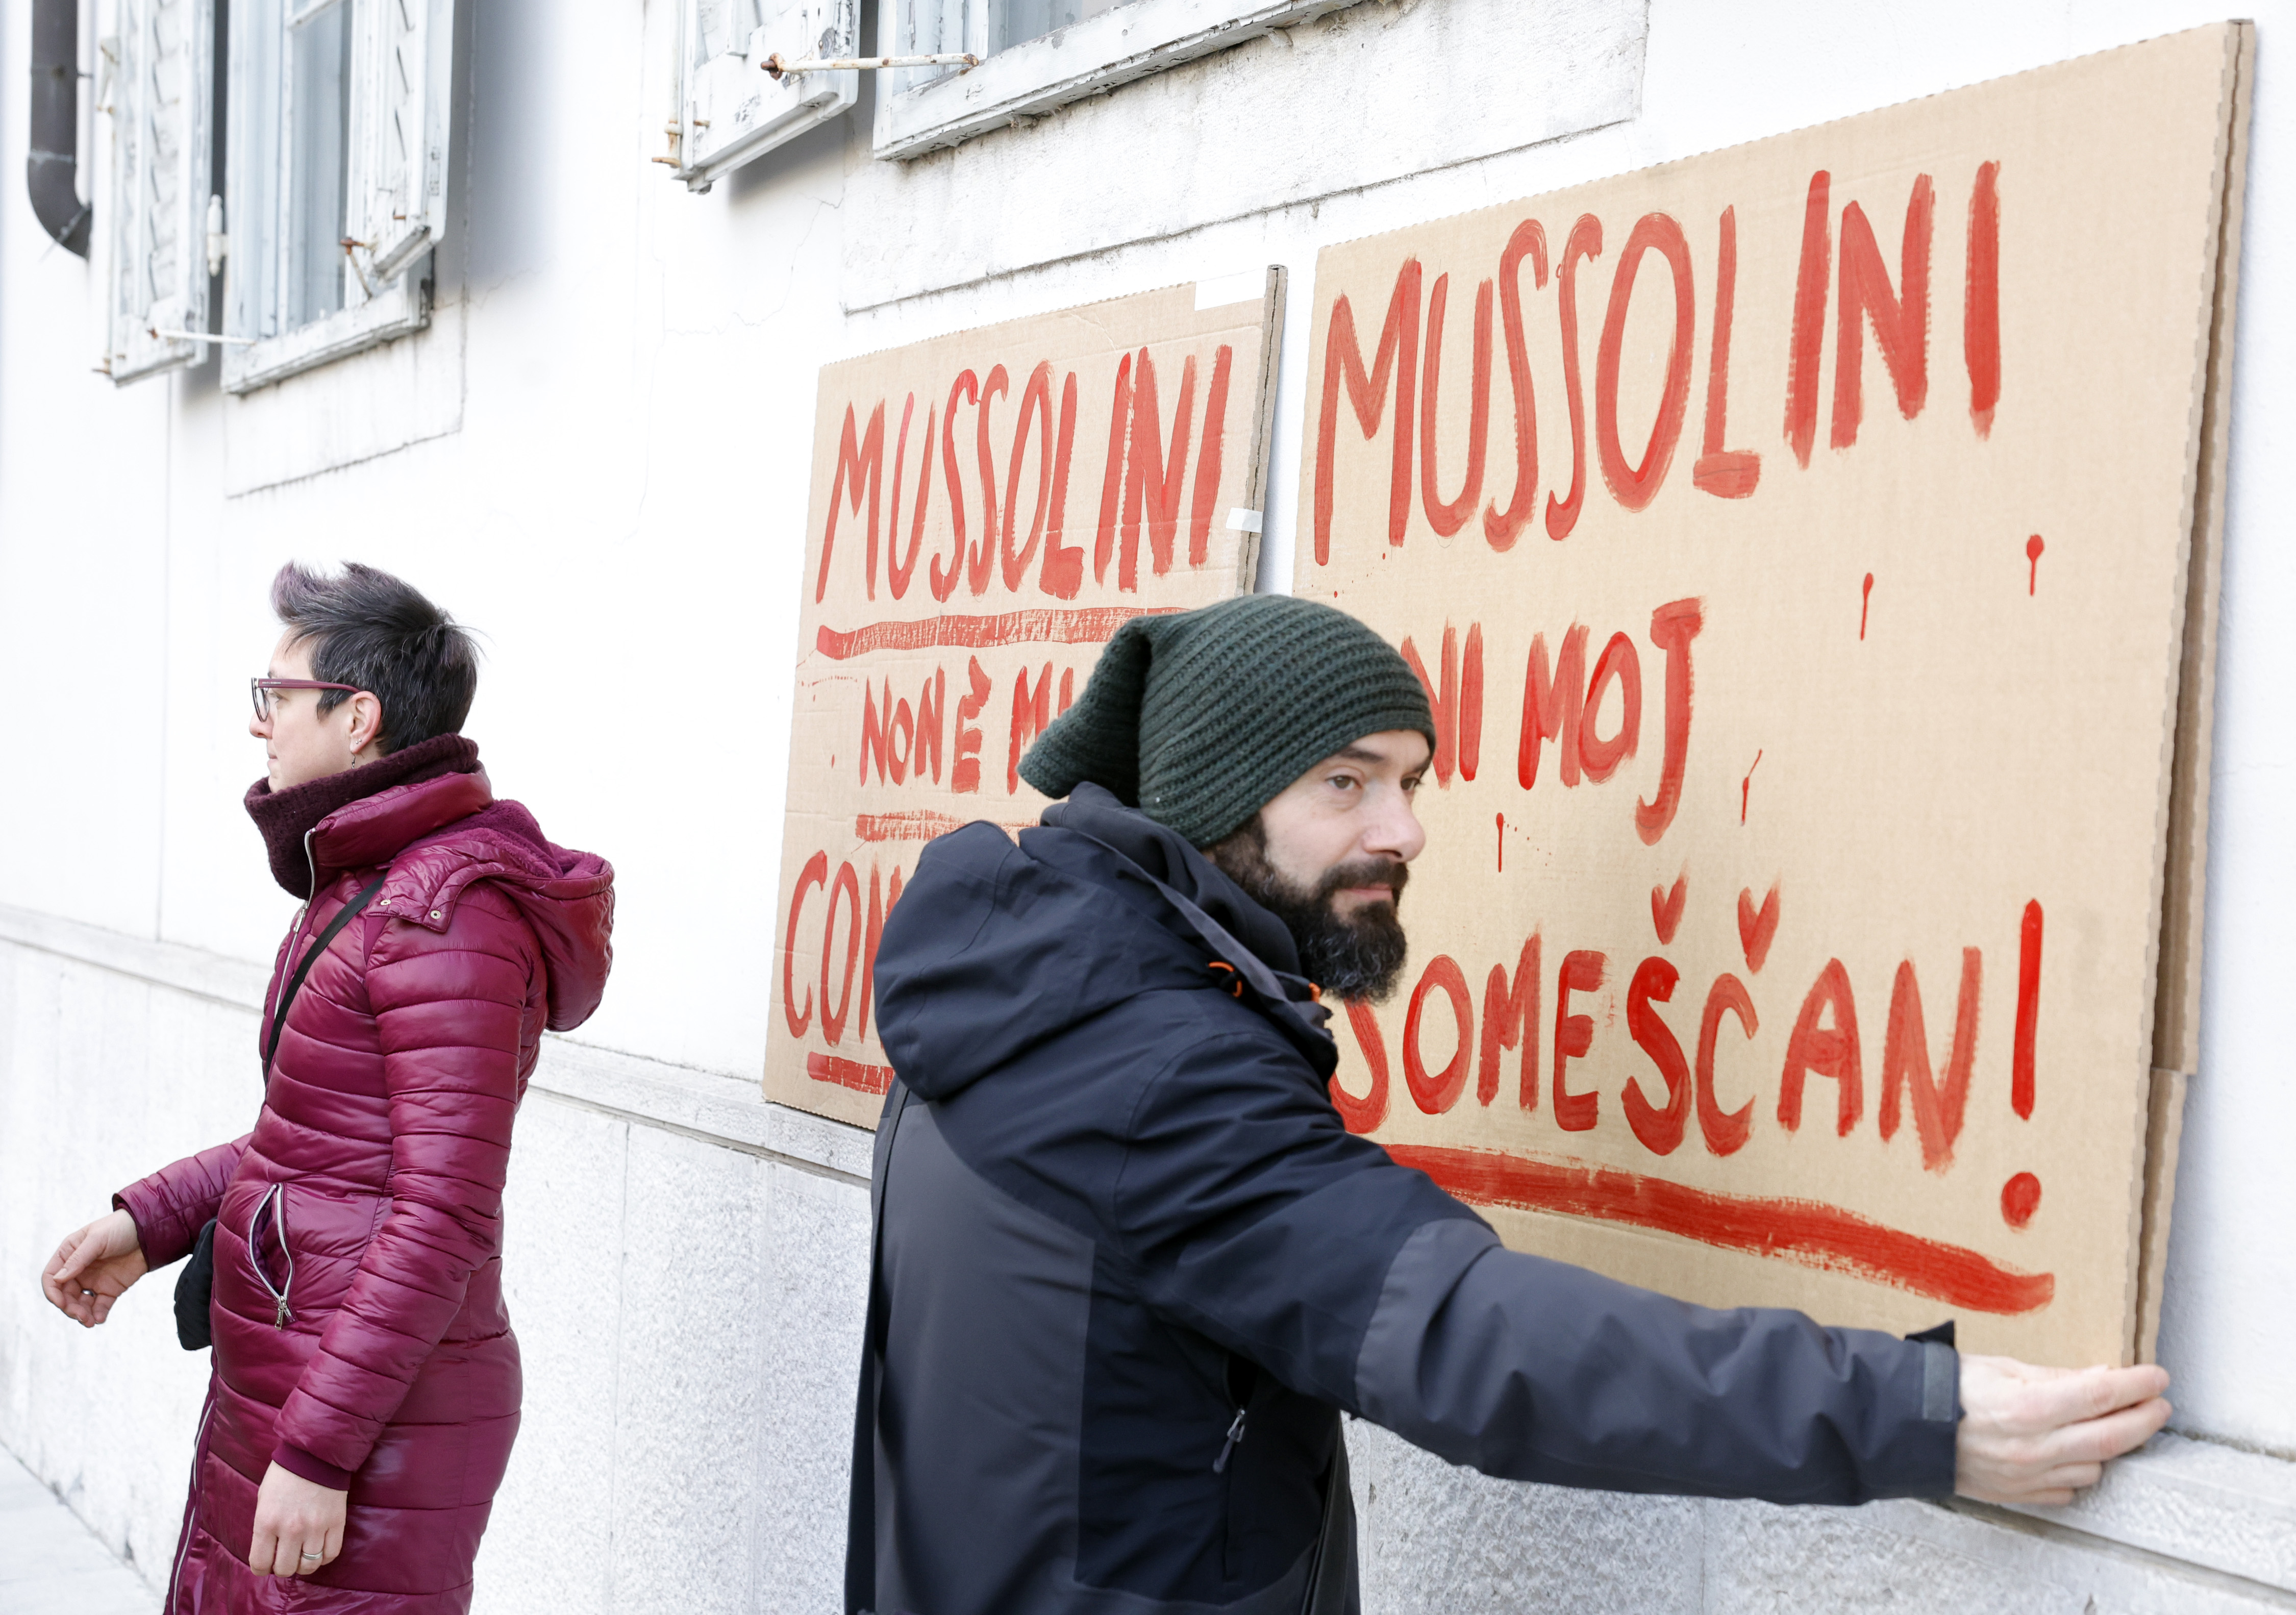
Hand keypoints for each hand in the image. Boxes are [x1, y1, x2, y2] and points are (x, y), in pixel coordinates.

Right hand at [40, 1211, 147, 1326]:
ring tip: (90, 1321)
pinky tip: (100, 1319)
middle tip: (81, 1316)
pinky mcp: (110, 1289)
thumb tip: (58, 1279)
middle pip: (65, 1295)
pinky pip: (100, 1306)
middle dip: (69, 1308)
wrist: (150, 1231)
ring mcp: (94, 1280)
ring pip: (80, 1304)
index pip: (51, 1277)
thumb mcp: (97, 1239)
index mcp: (69, 1255)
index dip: (52, 1292)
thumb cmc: (120, 1227)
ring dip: (82, 1315)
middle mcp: (78, 1270)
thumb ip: (77, 1259)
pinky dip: (98, 1314)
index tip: (61, 1303)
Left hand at [249, 1463, 346, 1575]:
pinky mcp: (336, 1522)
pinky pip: (331, 1553)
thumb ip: (264, 1528)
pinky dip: (324, 1557)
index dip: (262, 1569)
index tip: (266, 1564)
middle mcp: (291, 1529)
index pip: (260, 1564)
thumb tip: (269, 1551)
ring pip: (309, 1565)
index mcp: (267, 1522)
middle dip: (283, 1568)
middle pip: (285, 1569)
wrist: (315, 1454)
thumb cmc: (284, 1476)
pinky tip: (319, 1550)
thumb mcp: (263, 1501)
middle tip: (285, 1558)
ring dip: (304, 1565)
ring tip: (302, 1555)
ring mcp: (316, 1527)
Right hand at [1955, 1353, 2171, 1504]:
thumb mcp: (2000, 1367)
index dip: (2136, 1386)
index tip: (2157, 1377)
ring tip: (2110, 1426)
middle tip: (2159, 1405)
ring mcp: (2028, 1475)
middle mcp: (2034, 1446)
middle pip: (2111, 1437)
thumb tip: (2101, 1378)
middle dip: (2144, 1419)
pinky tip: (2074, 1453)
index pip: (2101, 1395)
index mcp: (2028, 1406)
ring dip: (2110, 1447)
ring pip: (2095, 1467)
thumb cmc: (1945, 1388)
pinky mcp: (2019, 1494)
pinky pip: (2068, 1489)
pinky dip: (2080, 1471)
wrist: (1902, 1426)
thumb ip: (2055, 1377)